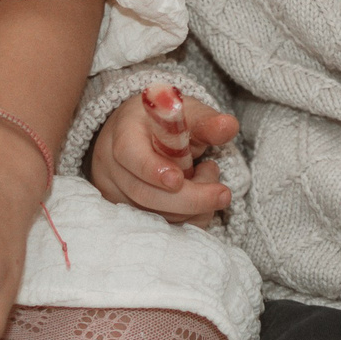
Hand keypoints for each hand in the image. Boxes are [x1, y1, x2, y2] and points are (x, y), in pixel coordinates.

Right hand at [89, 93, 236, 225]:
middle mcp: (111, 164)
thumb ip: (207, 122)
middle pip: (143, 193)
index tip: (179, 179)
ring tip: (208, 179)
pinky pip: (157, 226)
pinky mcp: (124, 211)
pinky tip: (199, 201)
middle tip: (223, 194)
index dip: (152, 169)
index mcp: (124, 131)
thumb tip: (228, 127)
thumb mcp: (186, 113)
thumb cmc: (166, 121)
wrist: (142, 132)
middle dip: (189, 199)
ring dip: (190, 209)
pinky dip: (185, 219)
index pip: (129, 154)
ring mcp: (115, 191)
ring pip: (152, 216)